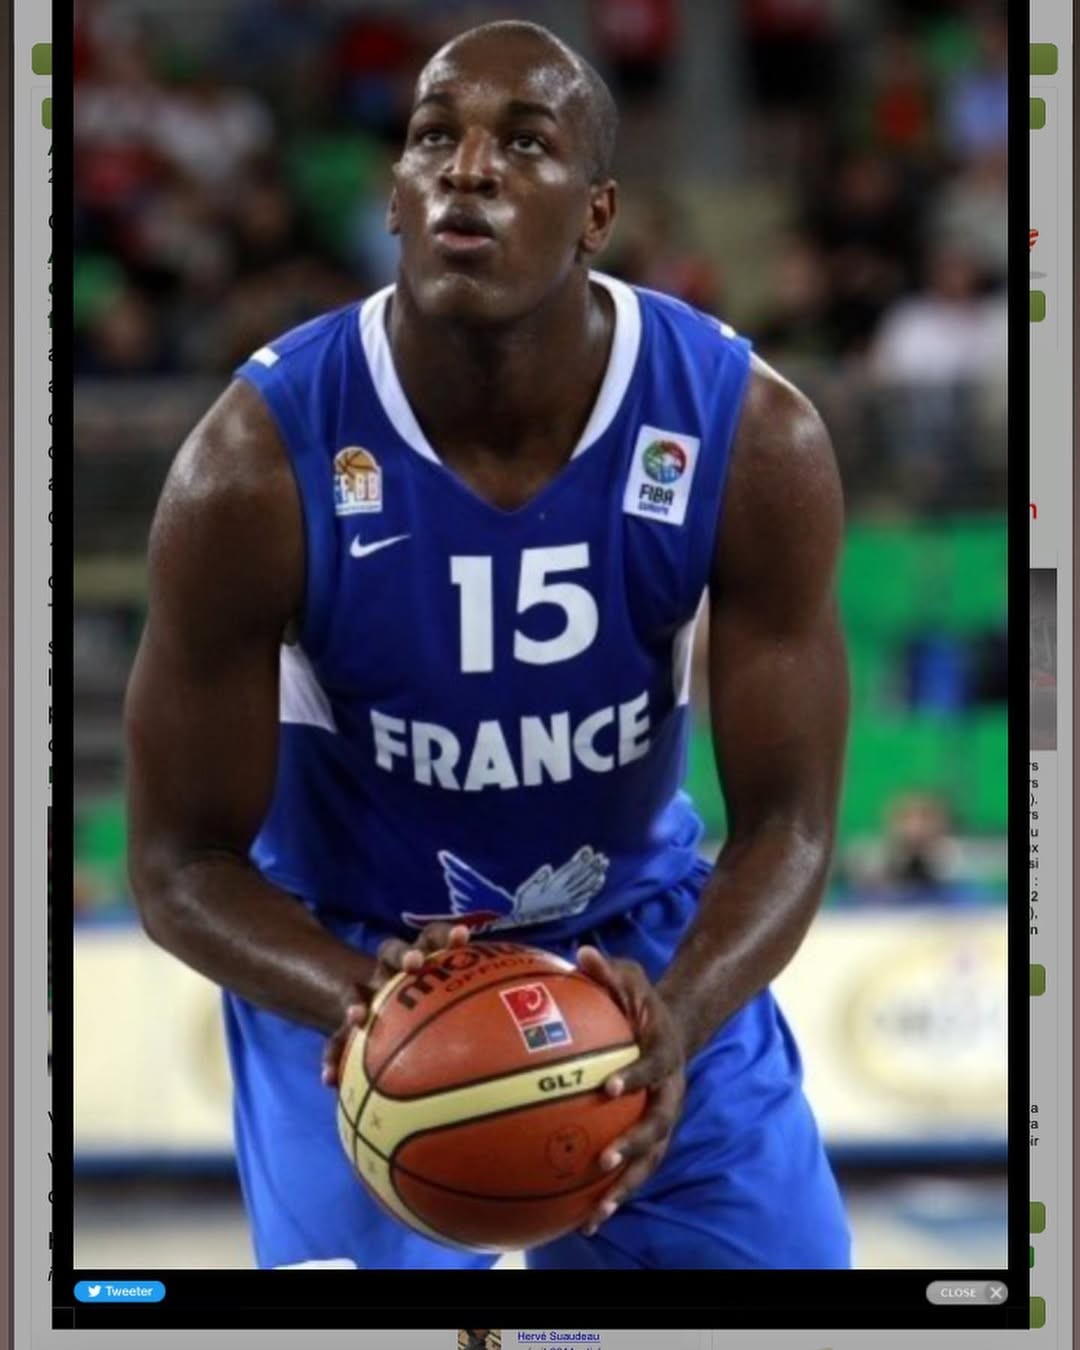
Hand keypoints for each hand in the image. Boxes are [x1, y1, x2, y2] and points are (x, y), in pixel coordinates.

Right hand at [320, 921, 470, 1087]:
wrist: (382, 1010)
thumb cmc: (431, 1011)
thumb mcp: (456, 1007)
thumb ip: (485, 1011)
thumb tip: (543, 1021)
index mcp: (422, 961)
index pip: (433, 938)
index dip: (446, 935)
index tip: (464, 938)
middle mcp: (392, 972)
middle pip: (393, 952)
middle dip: (406, 955)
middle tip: (418, 964)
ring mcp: (367, 994)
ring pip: (359, 989)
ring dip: (356, 999)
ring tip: (358, 1016)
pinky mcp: (349, 1021)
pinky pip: (336, 1039)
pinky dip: (333, 1056)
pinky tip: (330, 1078)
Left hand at [574, 945, 686, 1235]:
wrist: (675, 1027)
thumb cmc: (641, 1000)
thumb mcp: (630, 976)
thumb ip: (609, 969)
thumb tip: (582, 952)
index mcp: (665, 1051)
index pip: (655, 1065)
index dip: (635, 1076)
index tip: (608, 1087)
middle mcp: (671, 1091)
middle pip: (659, 1124)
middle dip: (633, 1144)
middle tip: (604, 1158)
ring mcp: (664, 1118)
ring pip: (651, 1159)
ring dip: (627, 1184)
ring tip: (597, 1211)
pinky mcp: (653, 1137)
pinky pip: (637, 1169)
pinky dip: (616, 1194)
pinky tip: (584, 1219)